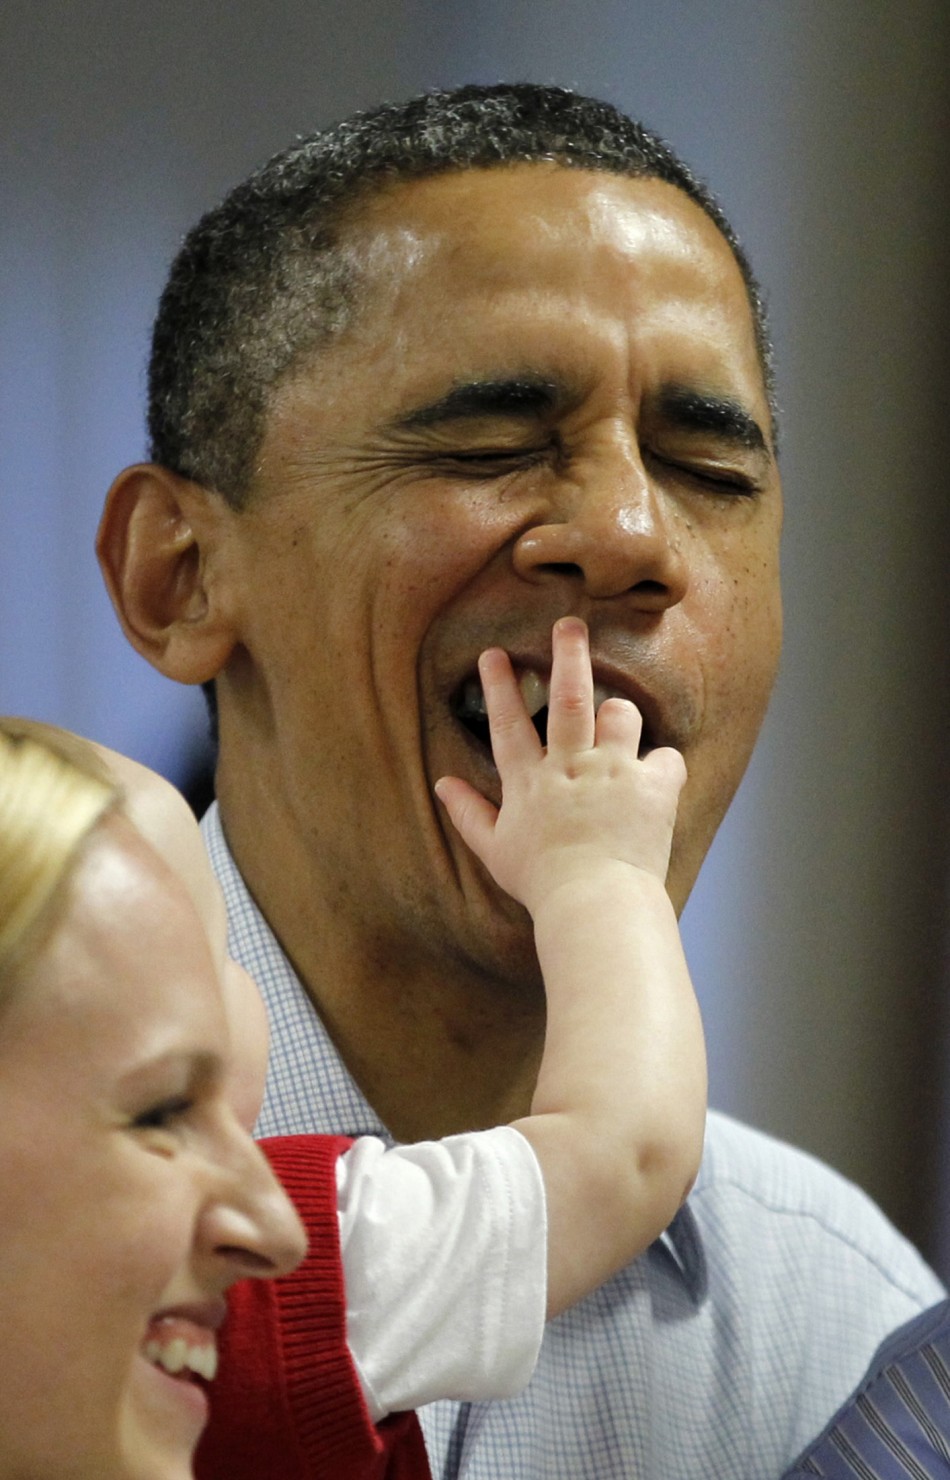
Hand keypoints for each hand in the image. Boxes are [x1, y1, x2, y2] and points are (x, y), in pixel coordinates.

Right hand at [435, 617, 685, 916]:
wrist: (595, 905)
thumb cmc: (542, 883)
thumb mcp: (494, 851)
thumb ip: (467, 813)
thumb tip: (440, 783)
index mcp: (529, 782)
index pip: (508, 723)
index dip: (498, 685)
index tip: (494, 654)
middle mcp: (571, 766)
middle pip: (569, 697)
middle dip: (567, 654)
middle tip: (569, 623)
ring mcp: (613, 772)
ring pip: (621, 715)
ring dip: (619, 714)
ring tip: (617, 723)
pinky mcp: (652, 787)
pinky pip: (667, 757)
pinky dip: (663, 765)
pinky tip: (657, 779)